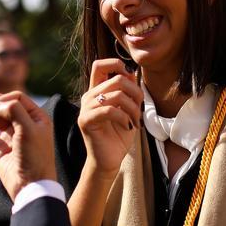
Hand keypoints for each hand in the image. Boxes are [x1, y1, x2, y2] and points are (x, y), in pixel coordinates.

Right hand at [0, 90, 54, 200]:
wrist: (30, 187)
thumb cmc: (35, 158)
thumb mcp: (28, 129)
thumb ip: (14, 111)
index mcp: (36, 118)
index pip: (17, 98)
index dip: (3, 99)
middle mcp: (24, 124)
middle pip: (4, 106)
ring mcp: (11, 136)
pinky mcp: (0, 148)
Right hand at [77, 59, 143, 180]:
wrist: (109, 160)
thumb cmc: (119, 135)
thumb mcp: (128, 109)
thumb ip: (128, 90)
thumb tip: (131, 71)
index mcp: (97, 91)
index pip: (100, 65)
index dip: (117, 65)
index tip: (131, 81)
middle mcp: (89, 96)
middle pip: (117, 79)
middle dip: (136, 93)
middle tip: (139, 110)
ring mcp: (85, 108)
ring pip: (116, 95)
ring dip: (133, 108)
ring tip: (135, 121)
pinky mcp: (85, 121)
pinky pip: (109, 110)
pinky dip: (124, 118)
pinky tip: (128, 126)